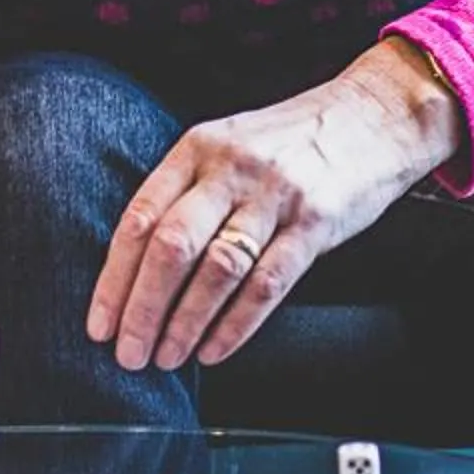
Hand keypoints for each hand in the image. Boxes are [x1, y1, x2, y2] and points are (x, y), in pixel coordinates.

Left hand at [89, 41, 461, 373]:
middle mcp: (232, 168)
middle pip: (172, 247)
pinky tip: (215, 349)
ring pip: (217, 270)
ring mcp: (275, 194)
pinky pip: (266, 284)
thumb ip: (189, 191)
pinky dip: (235, 324)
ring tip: (167, 358)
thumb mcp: (230, 144)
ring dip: (185, 323)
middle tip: (129, 352)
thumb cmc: (294, 141)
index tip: (99, 324)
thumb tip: (139, 270)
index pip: (141, 218)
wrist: (374, 116)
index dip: (114, 279)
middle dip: (142, 309)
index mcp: (199, 146)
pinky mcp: (315, 222)